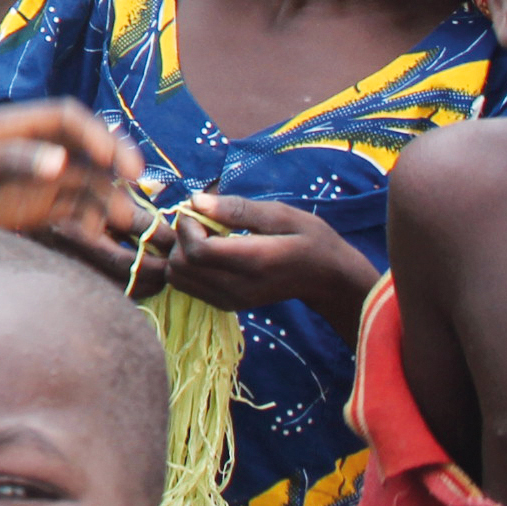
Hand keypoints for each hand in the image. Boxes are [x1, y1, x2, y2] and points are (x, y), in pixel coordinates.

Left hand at [0, 103, 143, 236]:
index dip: (98, 135)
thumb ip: (12, 161)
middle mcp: (35, 149)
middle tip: (137, 189)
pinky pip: (78, 213)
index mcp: (17, 126)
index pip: (69, 119)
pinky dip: (96, 224)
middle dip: (117, 166)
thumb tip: (60, 162)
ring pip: (90, 184)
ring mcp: (40, 180)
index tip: (118, 163)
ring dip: (112, 200)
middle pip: (89, 150)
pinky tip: (104, 240)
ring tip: (129, 225)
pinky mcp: (39, 210)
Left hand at [155, 195, 378, 333]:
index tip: (199, 210)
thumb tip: (195, 201)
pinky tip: (207, 251)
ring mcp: (231, 300)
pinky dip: (186, 267)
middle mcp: (237, 287)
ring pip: (177, 279)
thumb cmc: (310, 240)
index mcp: (254, 262)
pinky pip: (187, 287)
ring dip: (180, 253)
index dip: (187, 227)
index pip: (196, 252)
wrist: (329, 280)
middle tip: (200, 221)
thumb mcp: (281, 215)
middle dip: (179, 238)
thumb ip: (237, 209)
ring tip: (203, 235)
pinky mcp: (227, 305)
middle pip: (180, 267)